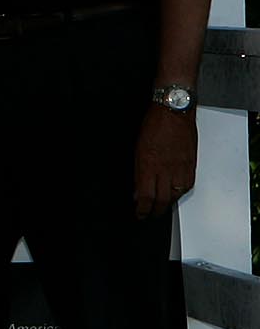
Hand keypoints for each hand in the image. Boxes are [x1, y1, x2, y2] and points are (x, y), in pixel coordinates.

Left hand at [131, 104, 196, 218]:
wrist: (174, 113)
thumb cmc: (154, 126)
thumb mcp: (138, 149)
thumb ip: (138, 173)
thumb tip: (137, 191)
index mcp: (149, 166)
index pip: (146, 197)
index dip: (142, 210)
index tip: (139, 215)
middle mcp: (166, 170)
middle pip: (162, 200)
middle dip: (155, 211)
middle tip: (149, 215)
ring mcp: (181, 169)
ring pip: (176, 196)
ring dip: (168, 204)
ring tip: (161, 207)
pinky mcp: (191, 166)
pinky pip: (187, 186)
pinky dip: (180, 193)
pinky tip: (175, 194)